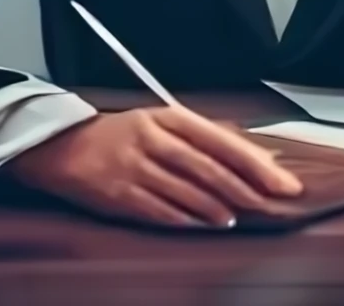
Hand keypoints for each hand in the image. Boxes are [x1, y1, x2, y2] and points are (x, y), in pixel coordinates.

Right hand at [1, 105, 302, 227]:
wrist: (63, 146)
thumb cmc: (123, 134)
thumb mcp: (162, 122)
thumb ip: (206, 136)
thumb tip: (254, 152)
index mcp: (167, 117)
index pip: (220, 139)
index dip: (253, 161)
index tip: (280, 179)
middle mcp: (152, 140)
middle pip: (207, 166)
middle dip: (244, 187)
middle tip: (270, 202)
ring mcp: (134, 168)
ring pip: (186, 191)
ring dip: (217, 206)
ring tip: (239, 216)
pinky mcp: (119, 196)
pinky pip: (160, 210)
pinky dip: (186, 219)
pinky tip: (204, 225)